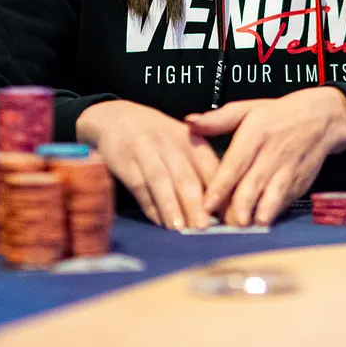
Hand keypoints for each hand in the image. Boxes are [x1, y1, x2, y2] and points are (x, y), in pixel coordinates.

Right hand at [76, 100, 219, 229]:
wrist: (117, 118)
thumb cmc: (160, 137)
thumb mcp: (185, 143)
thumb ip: (202, 169)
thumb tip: (221, 207)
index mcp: (193, 140)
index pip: (211, 168)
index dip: (219, 193)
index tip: (227, 216)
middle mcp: (171, 144)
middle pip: (186, 177)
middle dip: (195, 204)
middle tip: (204, 227)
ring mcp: (146, 151)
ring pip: (161, 182)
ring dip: (171, 207)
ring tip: (180, 228)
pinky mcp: (125, 161)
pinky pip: (139, 186)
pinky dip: (150, 206)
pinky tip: (159, 222)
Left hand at [187, 87, 345, 226]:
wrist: (321, 118)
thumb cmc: (278, 115)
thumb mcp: (248, 109)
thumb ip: (218, 119)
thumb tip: (190, 122)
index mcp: (256, 133)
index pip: (235, 164)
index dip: (221, 187)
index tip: (207, 204)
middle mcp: (272, 153)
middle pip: (253, 185)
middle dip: (238, 208)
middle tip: (222, 224)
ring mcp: (288, 170)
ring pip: (271, 197)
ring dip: (258, 214)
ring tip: (245, 226)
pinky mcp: (299, 183)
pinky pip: (284, 201)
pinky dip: (273, 213)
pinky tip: (261, 222)